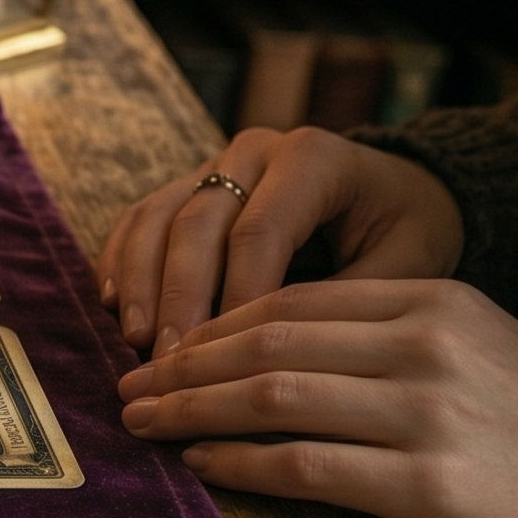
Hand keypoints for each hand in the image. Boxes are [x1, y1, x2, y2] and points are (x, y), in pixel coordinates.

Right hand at [99, 126, 461, 355]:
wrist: (397, 195)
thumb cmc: (405, 234)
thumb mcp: (403, 267)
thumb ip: (345, 305)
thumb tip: (282, 366)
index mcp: (313, 158)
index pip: (260, 231)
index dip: (238, 297)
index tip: (232, 361)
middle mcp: (255, 151)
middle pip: (197, 222)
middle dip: (179, 297)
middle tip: (171, 362)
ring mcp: (214, 164)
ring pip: (156, 217)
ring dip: (139, 283)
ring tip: (136, 341)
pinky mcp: (186, 186)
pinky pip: (138, 217)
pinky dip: (120, 262)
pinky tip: (113, 307)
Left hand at [118, 279, 517, 517]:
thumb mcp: (476, 351)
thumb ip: (384, 336)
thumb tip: (262, 349)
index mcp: (437, 301)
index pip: (294, 301)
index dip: (213, 326)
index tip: (164, 350)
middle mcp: (429, 346)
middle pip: (269, 343)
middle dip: (184, 366)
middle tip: (128, 386)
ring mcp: (430, 415)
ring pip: (272, 397)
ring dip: (191, 411)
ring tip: (143, 423)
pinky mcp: (431, 486)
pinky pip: (305, 467)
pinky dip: (240, 465)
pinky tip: (202, 467)